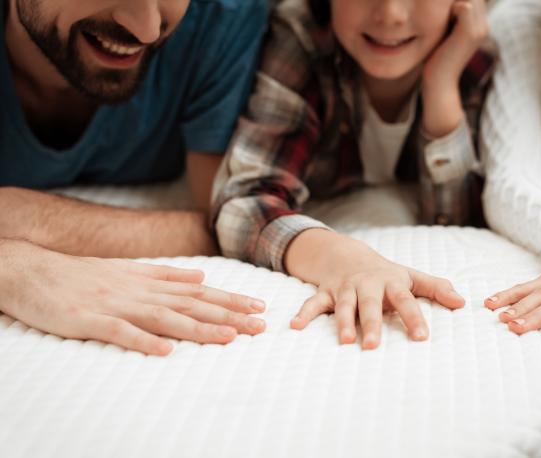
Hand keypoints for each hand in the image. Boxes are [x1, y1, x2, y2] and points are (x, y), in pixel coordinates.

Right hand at [0, 239, 266, 354]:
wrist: (34, 270)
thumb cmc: (84, 274)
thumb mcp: (130, 270)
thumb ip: (167, 275)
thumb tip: (201, 277)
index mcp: (150, 281)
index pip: (200, 291)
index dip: (231, 299)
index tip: (259, 306)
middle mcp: (141, 291)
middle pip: (191, 304)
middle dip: (229, 314)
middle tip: (260, 324)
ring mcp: (117, 304)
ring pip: (165, 316)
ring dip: (199, 328)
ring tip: (229, 337)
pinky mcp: (91, 319)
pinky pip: (120, 331)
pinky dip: (143, 340)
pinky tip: (165, 351)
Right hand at [289, 238, 464, 348]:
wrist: (347, 254)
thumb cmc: (385, 273)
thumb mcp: (411, 276)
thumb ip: (436, 288)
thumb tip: (462, 302)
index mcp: (391, 283)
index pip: (406, 301)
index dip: (413, 318)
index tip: (421, 338)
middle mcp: (367, 285)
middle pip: (369, 305)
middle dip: (370, 324)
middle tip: (373, 346)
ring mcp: (345, 288)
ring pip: (343, 306)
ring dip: (341, 323)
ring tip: (344, 342)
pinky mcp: (326, 292)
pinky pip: (313, 303)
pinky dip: (304, 314)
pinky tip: (295, 327)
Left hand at [421, 0, 488, 137]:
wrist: (438, 83)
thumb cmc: (435, 60)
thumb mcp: (442, 34)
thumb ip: (447, 19)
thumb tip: (440, 4)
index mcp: (479, 26)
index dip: (454, 2)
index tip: (439, 10)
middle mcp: (484, 26)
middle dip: (452, 0)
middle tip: (436, 11)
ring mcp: (479, 29)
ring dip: (449, 3)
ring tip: (436, 15)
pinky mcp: (470, 33)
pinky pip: (463, 5)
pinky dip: (448, 8)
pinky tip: (436, 21)